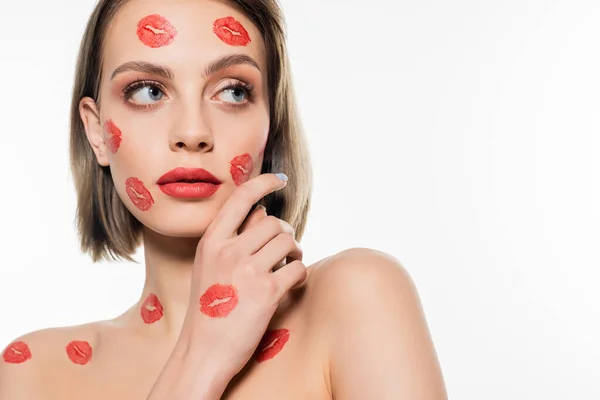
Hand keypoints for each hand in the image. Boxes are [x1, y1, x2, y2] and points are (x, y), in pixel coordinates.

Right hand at [181, 173, 306, 377]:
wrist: (203, 351)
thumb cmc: (210, 309)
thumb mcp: (208, 267)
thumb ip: (231, 240)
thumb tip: (263, 214)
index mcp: (211, 242)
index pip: (241, 197)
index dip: (264, 182)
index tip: (280, 178)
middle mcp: (228, 251)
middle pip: (273, 222)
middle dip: (285, 233)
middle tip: (285, 249)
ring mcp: (247, 270)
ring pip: (288, 241)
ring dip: (295, 252)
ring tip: (289, 265)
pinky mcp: (266, 292)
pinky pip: (297, 268)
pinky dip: (300, 274)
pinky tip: (292, 283)